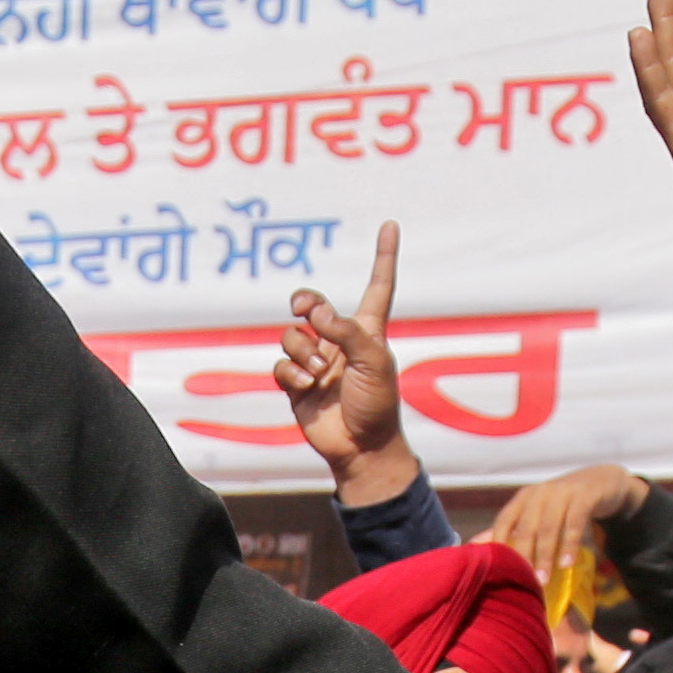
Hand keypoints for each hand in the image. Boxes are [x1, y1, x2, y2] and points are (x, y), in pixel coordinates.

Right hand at [272, 224, 417, 502]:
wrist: (360, 447)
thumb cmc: (377, 403)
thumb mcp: (373, 361)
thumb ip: (345, 330)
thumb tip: (314, 312)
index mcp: (368, 331)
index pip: (378, 286)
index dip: (383, 256)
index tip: (390, 225)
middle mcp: (340, 342)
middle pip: (315, 306)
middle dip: (306, 302)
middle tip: (305, 308)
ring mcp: (316, 363)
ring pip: (293, 336)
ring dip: (303, 350)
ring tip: (318, 373)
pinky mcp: (296, 384)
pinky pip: (282, 364)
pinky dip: (292, 372)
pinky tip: (307, 387)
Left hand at [490, 463, 647, 589]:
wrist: (601, 481)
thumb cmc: (562, 503)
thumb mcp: (537, 512)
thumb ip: (511, 528)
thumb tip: (475, 544)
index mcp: (523, 498)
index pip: (504, 520)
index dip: (499, 543)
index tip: (497, 569)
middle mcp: (539, 492)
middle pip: (526, 528)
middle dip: (524, 556)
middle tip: (524, 582)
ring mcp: (562, 492)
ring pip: (549, 527)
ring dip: (545, 555)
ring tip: (544, 580)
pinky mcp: (584, 495)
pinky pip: (575, 522)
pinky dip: (570, 544)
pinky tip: (567, 563)